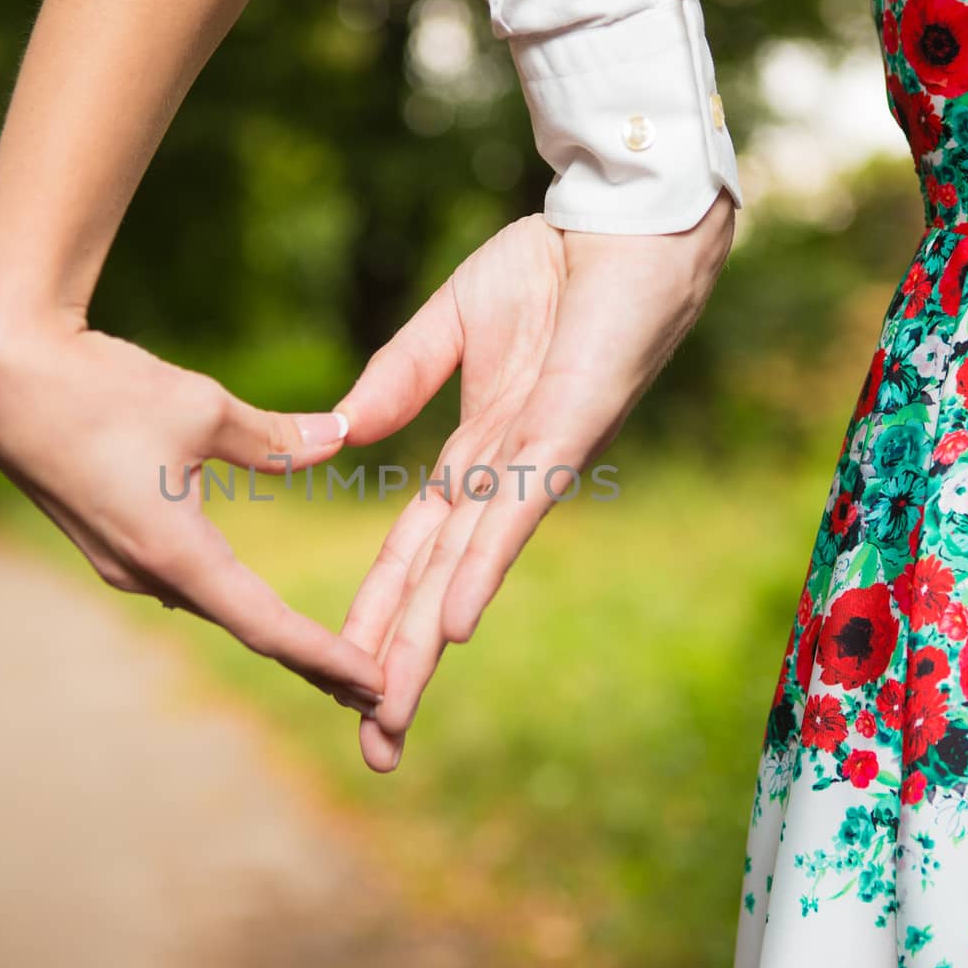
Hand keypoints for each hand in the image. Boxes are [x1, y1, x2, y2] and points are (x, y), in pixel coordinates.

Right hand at [0, 305, 384, 712]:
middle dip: (310, 659)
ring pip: (211, 603)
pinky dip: (229, 598)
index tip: (377, 687)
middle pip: (244, 625)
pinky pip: (180, 580)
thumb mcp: (202, 407)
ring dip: (267, 630)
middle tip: (374, 693)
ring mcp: (120, 562)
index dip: (326, 657)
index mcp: (173, 551)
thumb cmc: (99, 387)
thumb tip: (342, 437)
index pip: (266, 623)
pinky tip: (252, 607)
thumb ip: (276, 436)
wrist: (0, 374)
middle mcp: (144, 572)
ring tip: (325, 659)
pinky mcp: (106, 542)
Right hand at [337, 194, 734, 771]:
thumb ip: (398, 378)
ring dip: (430, 644)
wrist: (624, 216)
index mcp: (476, 456)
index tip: (343, 677)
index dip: (380, 614)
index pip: (415, 552)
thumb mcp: (449, 325)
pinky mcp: (569, 432)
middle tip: (375, 751)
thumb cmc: (552, 266)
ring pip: (470, 570)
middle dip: (403, 667)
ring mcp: (537, 463)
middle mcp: (505, 478)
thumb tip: (343, 433)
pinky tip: (458, 623)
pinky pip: (518, 507)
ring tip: (394, 714)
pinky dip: (485, 566)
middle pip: (440, 587)